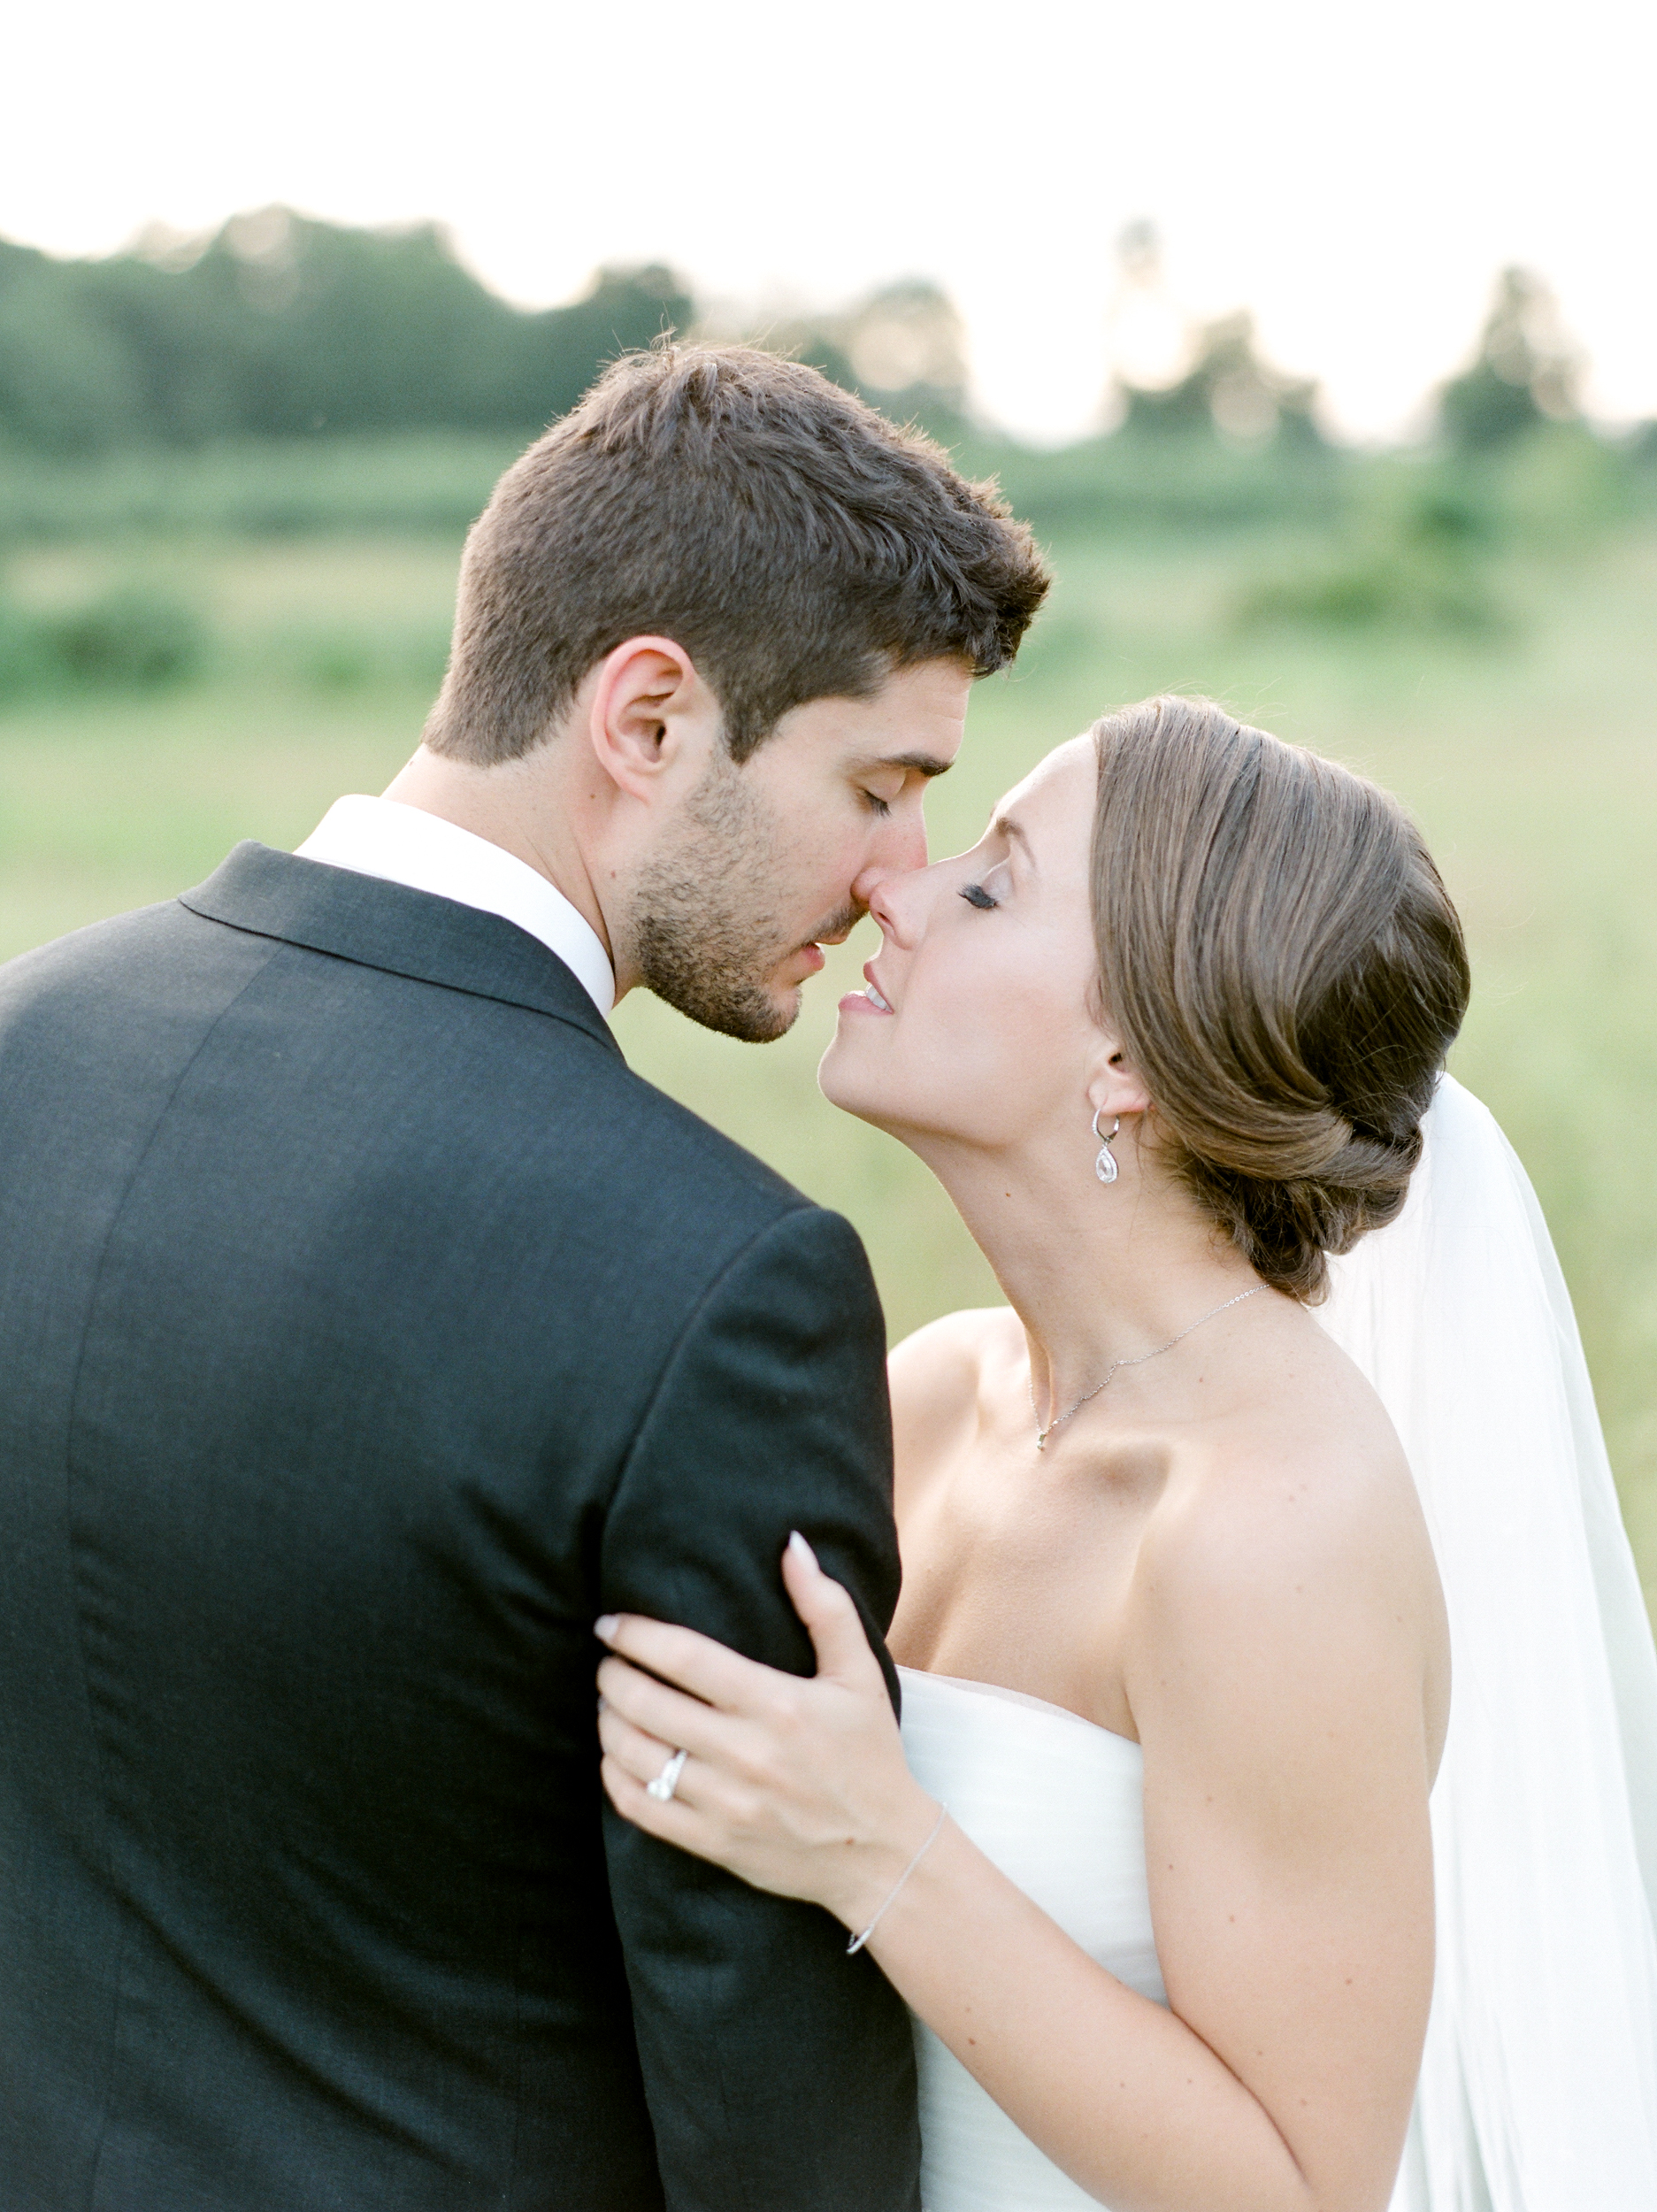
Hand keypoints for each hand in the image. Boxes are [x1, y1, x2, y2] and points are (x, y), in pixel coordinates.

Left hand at [596, 1532, 939, 1931]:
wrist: (882, 1854)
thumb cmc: (869, 1754)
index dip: (636, 1635)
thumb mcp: (859, 1674)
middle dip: (612, 1676)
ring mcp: (727, 1803)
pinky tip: (616, 1756)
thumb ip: (824, 1606)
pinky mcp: (715, 1842)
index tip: (610, 1624)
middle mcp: (747, 1754)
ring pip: (636, 1756)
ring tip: (608, 1703)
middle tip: (606, 1661)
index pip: (685, 1658)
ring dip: (608, 1723)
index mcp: (778, 1704)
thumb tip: (792, 1544)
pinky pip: (642, 1809)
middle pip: (648, 1704)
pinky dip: (615, 1777)